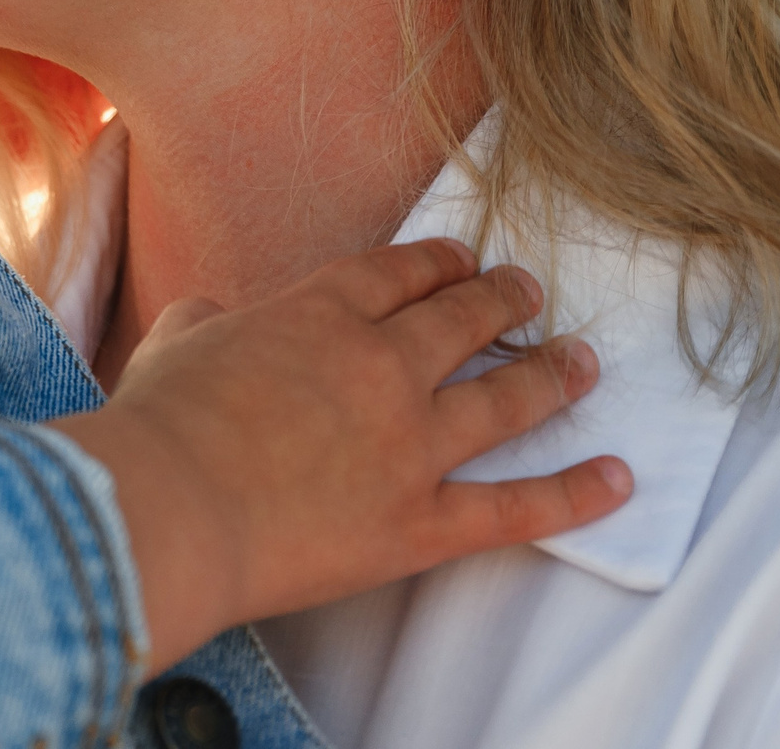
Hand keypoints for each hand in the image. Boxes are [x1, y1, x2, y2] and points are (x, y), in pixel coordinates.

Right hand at [57, 237, 631, 670]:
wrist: (172, 504)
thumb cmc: (159, 423)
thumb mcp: (175, 343)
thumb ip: (208, 321)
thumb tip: (214, 316)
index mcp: (320, 313)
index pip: (400, 273)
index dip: (440, 262)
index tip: (463, 259)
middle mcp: (382, 365)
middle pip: (465, 319)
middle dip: (505, 301)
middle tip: (532, 292)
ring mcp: (412, 443)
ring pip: (507, 399)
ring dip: (554, 375)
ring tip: (584, 361)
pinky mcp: (424, 521)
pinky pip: (517, 506)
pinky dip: (576, 493)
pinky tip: (620, 477)